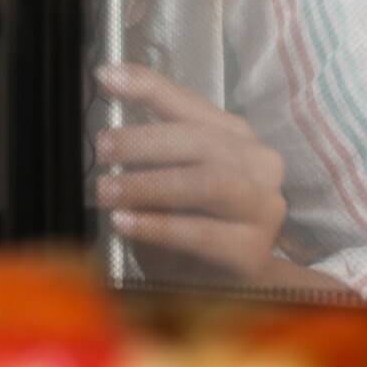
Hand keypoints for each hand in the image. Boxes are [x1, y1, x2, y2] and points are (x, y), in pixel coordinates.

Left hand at [91, 62, 287, 282]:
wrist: (227, 290)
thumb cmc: (190, 229)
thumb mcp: (165, 184)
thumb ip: (148, 155)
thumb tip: (104, 131)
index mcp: (236, 138)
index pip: (189, 104)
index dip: (147, 86)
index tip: (105, 77)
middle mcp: (259, 165)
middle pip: (200, 142)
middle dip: (144, 142)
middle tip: (102, 147)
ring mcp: (263, 208)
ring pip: (207, 182)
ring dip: (150, 184)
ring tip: (107, 190)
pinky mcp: (253, 250)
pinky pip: (202, 232)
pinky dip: (159, 226)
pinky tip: (126, 224)